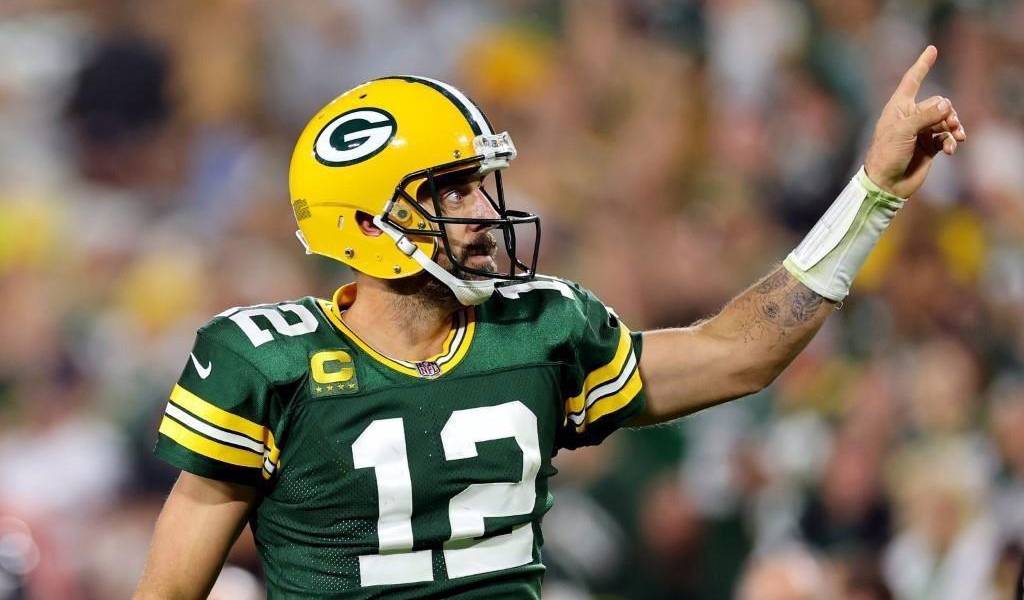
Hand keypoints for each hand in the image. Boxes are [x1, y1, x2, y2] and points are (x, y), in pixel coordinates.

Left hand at [864, 46, 966, 198]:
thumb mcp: (903, 131)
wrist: (887, 184)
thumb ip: (925, 116)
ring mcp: (921, 131)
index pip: (912, 81)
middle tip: (950, 124)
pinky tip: (951, 150)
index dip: (922, 65)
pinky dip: (951, 141)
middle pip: (938, 103)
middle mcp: (910, 117)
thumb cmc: (886, 154)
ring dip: (954, 126)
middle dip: (947, 112)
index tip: (932, 49)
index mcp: (898, 108)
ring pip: (946, 120)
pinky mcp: (929, 146)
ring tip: (957, 137)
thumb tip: (946, 105)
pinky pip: (947, 137)